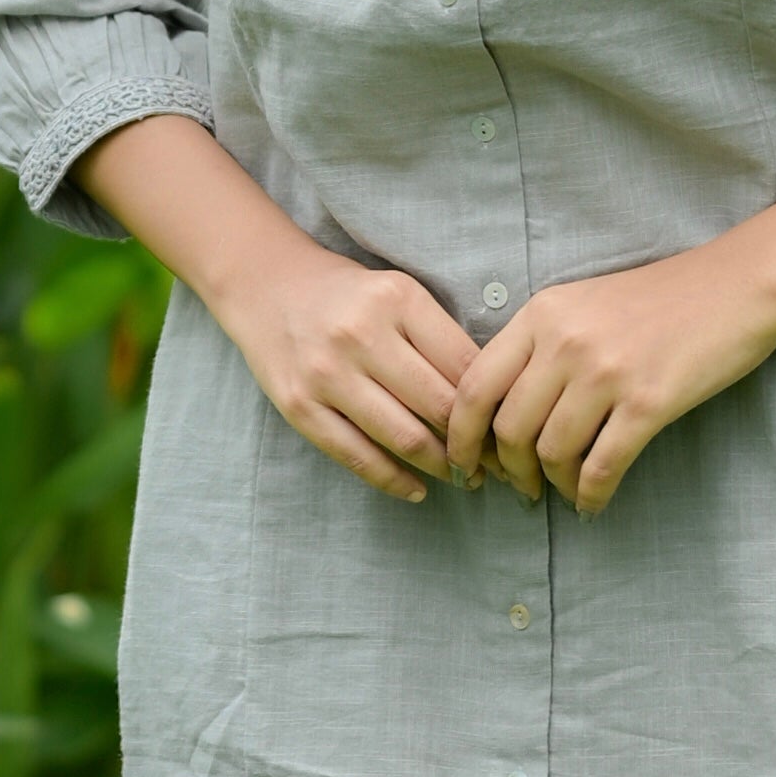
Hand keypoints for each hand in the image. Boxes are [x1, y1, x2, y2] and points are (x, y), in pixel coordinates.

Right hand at [218, 218, 481, 507]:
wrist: (267, 287)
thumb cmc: (349, 297)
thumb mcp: (400, 295)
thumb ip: (440, 338)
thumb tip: (493, 401)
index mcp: (398, 299)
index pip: (466, 365)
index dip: (495, 404)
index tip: (508, 427)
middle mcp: (361, 334)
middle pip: (440, 405)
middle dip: (474, 444)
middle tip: (494, 463)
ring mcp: (326, 373)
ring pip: (403, 437)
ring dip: (441, 467)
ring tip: (461, 477)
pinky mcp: (299, 406)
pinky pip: (356, 456)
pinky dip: (394, 481)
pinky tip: (417, 489)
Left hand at [444, 237, 775, 513]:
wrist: (738, 284)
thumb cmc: (663, 297)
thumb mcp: (585, 303)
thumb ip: (541, 344)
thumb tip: (503, 410)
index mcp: (542, 313)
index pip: (475, 387)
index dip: (461, 437)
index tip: (465, 465)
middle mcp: (565, 342)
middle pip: (509, 428)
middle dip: (508, 471)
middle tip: (520, 488)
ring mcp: (607, 372)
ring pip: (552, 453)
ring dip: (553, 485)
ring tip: (563, 493)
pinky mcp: (648, 402)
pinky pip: (602, 466)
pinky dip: (591, 495)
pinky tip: (594, 504)